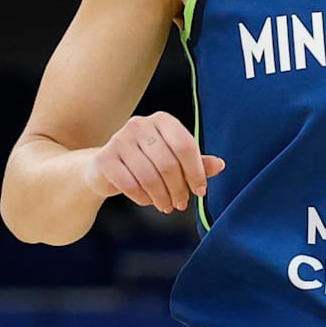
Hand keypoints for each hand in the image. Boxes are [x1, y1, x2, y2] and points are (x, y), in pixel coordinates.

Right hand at [84, 112, 225, 212]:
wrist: (104, 168)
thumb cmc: (146, 161)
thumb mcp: (173, 158)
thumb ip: (196, 162)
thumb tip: (221, 165)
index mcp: (162, 120)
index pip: (185, 145)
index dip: (196, 172)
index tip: (200, 191)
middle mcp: (140, 124)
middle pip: (168, 163)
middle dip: (179, 188)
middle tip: (181, 203)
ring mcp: (119, 140)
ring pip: (149, 176)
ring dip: (162, 197)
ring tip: (167, 206)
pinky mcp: (104, 158)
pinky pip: (130, 185)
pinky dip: (143, 198)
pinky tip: (148, 201)